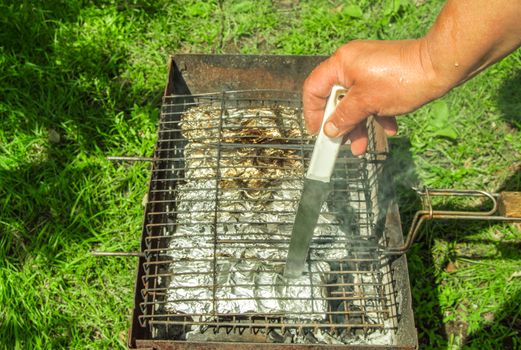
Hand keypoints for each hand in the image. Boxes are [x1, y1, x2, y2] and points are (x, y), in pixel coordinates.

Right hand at [303, 39, 449, 154]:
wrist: (440, 67)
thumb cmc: (401, 79)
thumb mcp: (366, 103)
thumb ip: (344, 117)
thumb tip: (329, 130)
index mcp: (341, 64)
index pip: (314, 88)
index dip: (312, 112)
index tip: (317, 132)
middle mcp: (352, 64)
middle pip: (336, 98)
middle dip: (341, 124)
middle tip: (341, 144)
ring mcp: (369, 70)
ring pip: (355, 102)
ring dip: (359, 125)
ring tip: (362, 146)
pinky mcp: (384, 76)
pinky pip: (372, 98)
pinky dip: (377, 115)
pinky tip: (389, 129)